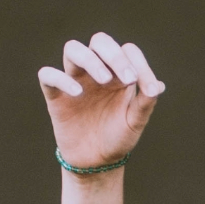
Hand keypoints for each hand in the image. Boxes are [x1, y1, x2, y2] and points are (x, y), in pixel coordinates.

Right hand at [38, 32, 164, 170]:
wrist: (97, 162)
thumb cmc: (118, 137)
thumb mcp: (136, 121)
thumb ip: (146, 102)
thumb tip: (157, 86)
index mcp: (119, 74)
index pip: (127, 50)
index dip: (137, 62)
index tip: (145, 86)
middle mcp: (97, 72)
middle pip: (100, 41)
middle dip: (114, 54)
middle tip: (127, 78)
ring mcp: (75, 81)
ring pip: (73, 49)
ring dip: (89, 59)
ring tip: (104, 80)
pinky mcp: (56, 96)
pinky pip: (47, 75)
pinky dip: (60, 78)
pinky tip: (77, 93)